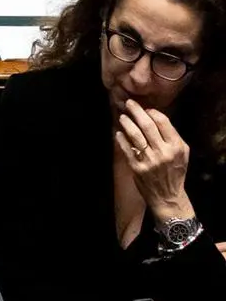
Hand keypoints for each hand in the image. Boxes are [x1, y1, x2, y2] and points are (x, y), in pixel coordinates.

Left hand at [117, 99, 194, 222]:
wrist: (168, 196)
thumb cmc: (175, 172)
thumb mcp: (182, 154)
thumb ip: (172, 137)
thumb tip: (154, 117)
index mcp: (177, 147)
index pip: (163, 123)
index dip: (152, 113)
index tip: (146, 109)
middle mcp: (164, 152)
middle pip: (148, 126)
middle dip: (137, 112)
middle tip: (129, 103)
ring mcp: (150, 160)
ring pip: (136, 136)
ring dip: (127, 123)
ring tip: (122, 116)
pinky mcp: (137, 167)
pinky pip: (126, 149)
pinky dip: (121, 139)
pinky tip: (118, 133)